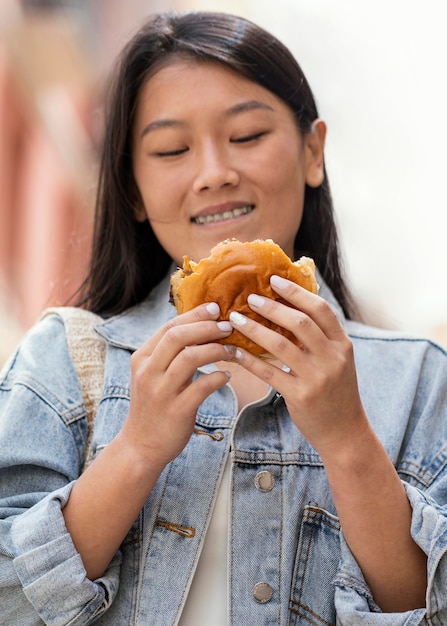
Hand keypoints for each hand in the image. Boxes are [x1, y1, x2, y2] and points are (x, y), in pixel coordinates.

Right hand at [120, 302, 233, 468]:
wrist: (141, 446)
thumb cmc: (153, 406)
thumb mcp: (152, 375)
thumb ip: (169, 354)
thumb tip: (200, 327)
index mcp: (142, 358)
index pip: (169, 327)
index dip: (194, 315)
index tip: (216, 308)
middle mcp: (148, 372)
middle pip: (178, 337)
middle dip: (207, 327)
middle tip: (228, 326)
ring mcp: (161, 392)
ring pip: (191, 358)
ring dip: (217, 349)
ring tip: (233, 350)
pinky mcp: (176, 410)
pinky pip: (202, 387)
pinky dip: (219, 378)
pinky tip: (228, 376)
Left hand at [229, 275, 367, 455]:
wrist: (345, 432)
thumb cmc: (336, 392)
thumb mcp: (338, 361)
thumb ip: (321, 338)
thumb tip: (292, 307)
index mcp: (343, 344)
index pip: (321, 309)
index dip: (296, 292)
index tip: (274, 280)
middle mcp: (333, 358)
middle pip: (299, 323)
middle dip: (272, 307)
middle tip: (250, 298)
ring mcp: (317, 377)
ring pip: (281, 345)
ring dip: (254, 329)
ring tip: (236, 319)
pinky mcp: (301, 396)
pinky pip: (270, 372)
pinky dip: (250, 360)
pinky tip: (235, 352)